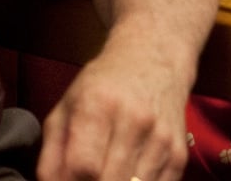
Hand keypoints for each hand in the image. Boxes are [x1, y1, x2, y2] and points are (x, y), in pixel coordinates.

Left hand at [37, 38, 191, 180]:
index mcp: (99, 105)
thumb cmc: (103, 86)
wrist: (154, 61)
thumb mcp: (67, 107)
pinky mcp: (178, 154)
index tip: (68, 179)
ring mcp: (161, 139)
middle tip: (86, 176)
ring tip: (106, 171)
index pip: (83, 167)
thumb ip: (51, 152)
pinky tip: (128, 173)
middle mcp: (134, 120)